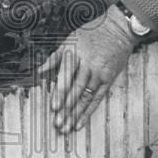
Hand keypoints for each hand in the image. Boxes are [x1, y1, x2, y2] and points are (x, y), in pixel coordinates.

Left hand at [37, 5, 139, 133]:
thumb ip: (54, 58)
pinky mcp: (108, 79)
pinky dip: (88, 112)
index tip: (54, 107)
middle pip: (76, 90)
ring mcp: (100, 73)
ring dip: (76, 114)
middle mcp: (88, 65)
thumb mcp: (70, 40)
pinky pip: (97, 99)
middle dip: (66, 109)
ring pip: (86, 97)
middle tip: (59, 124)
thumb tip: (39, 71)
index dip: (60, 93)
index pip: (66, 77)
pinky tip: (81, 122)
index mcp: (75, 54)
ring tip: (67, 128)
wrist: (118, 29)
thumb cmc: (91, 32)